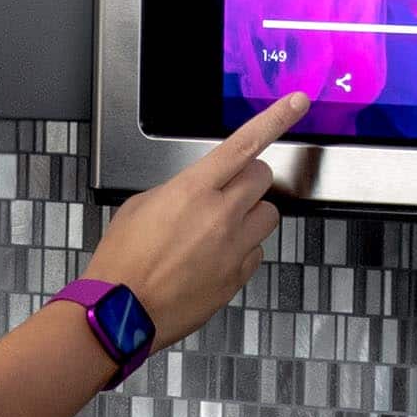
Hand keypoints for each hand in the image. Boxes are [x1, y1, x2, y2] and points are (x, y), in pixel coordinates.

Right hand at [84, 91, 306, 348]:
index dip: (275, 119)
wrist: (119, 313)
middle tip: (226, 192)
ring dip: (249, 216)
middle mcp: (220, 216)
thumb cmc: (121, 264)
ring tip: (217, 232)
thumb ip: (176, 191)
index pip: (244, 145)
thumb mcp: (137, 210)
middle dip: (248, 180)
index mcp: (191, 191)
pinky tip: (211, 260)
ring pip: (268, 215)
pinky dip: (240, 251)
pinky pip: (255, 251)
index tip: (297, 103)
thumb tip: (196, 191)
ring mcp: (234, 247)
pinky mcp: (238, 276)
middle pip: (262, 178)